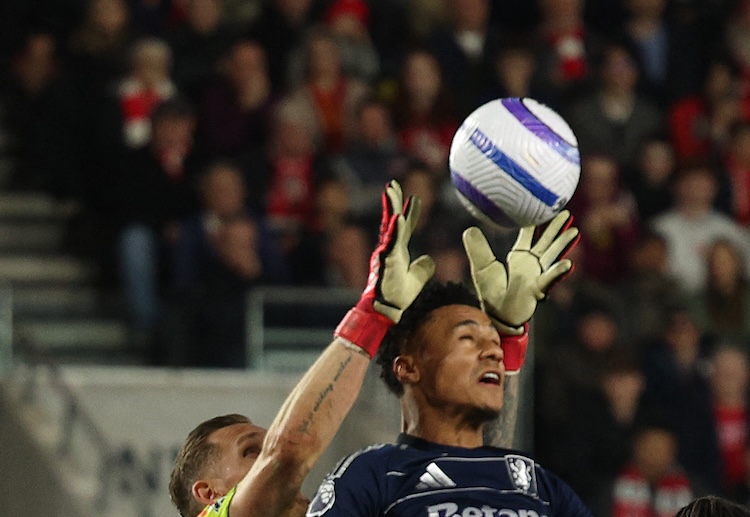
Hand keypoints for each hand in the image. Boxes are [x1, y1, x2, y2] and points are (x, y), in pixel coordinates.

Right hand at [334, 180, 434, 356]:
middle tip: (394, 184)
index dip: (410, 212)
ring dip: (391, 207)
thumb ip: (423, 268)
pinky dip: (395, 230)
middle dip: (394, 201)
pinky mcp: (385, 260)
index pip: (404, 227)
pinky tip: (398, 217)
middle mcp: (390, 248)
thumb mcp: (416, 279)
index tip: (415, 198)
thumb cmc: (397, 297)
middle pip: (393, 219)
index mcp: (397, 251)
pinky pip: (391, 242)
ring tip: (391, 190)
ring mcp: (386, 253)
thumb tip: (429, 260)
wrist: (385, 310)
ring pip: (388, 225)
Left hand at [462, 210, 578, 372]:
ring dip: (563, 244)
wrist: (496, 314)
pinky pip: (549, 278)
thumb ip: (478, 249)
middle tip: (566, 211)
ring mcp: (536, 275)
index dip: (535, 221)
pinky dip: (558, 271)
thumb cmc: (491, 292)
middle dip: (556, 227)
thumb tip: (470, 229)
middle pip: (546, 241)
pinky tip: (567, 263)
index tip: (542, 206)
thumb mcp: (482, 267)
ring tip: (575, 231)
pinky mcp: (538, 289)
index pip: (529, 234)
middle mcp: (531, 264)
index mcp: (519, 257)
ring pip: (552, 255)